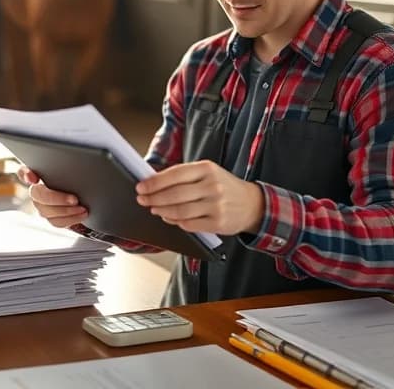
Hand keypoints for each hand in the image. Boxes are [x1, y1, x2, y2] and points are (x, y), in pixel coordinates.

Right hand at [19, 166, 87, 228]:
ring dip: (67, 212)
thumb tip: (56, 170)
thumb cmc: (75, 178)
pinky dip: (71, 220)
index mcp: (37, 176)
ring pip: (48, 213)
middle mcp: (37, 192)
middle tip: (74, 199)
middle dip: (57, 199)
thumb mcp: (69, 170)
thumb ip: (61, 163)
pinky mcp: (52, 218)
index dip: (26, 174)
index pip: (23, 171)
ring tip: (82, 209)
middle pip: (39, 196)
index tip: (34, 178)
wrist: (86, 197)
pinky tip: (81, 215)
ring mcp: (43, 207)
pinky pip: (57, 222)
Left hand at [135, 161, 264, 234]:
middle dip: (154, 198)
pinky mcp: (217, 223)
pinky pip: (190, 224)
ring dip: (162, 211)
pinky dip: (175, 222)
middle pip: (175, 194)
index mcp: (207, 168)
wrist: (252, 204)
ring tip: (154, 209)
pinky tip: (169, 218)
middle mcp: (212, 185)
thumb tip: (155, 182)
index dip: (155, 182)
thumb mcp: (208, 173)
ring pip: (180, 210)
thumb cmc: (224, 187)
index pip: (175, 174)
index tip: (141, 187)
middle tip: (142, 200)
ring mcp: (215, 205)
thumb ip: (185, 176)